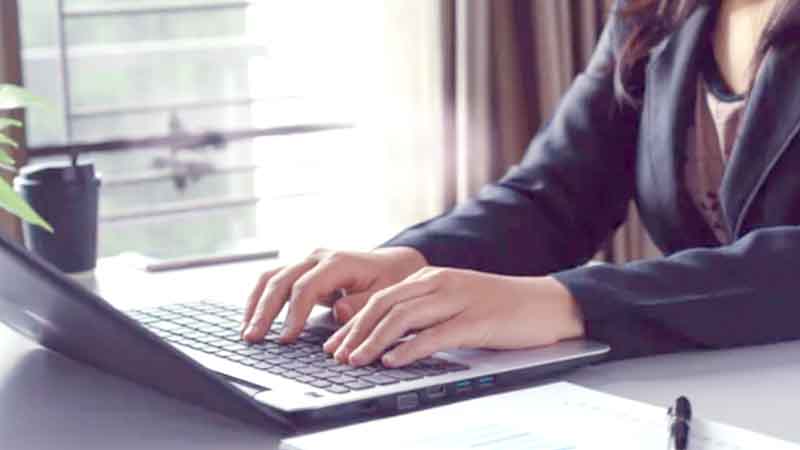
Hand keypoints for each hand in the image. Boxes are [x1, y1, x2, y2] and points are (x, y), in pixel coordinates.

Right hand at [241, 247, 426, 342]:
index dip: (294, 314)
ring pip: (271, 278)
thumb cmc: (392, 280)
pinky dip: (260, 300)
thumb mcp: (387, 293)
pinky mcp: (302, 272)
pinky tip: (253, 320)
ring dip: (256, 304)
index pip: (306, 287)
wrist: (394, 264)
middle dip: (265, 311)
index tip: (286, 338)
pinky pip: (274, 282)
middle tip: (254, 338)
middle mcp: (317, 258)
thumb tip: (337, 312)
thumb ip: (363, 304)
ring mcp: (307, 263)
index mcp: (338, 262)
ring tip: (247, 332)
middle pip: (281, 281)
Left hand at [323, 267, 584, 367]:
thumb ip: (423, 311)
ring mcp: (457, 300)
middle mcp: (439, 283)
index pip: (380, 297)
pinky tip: (393, 360)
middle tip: (338, 355)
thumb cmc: (497, 305)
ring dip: (374, 341)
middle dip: (355, 332)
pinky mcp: (475, 320)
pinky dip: (409, 349)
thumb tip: (387, 335)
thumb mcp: (453, 300)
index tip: (335, 344)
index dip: (353, 322)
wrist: (543, 303)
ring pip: (403, 317)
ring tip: (357, 360)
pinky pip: (434, 335)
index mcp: (431, 278)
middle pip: (384, 304)